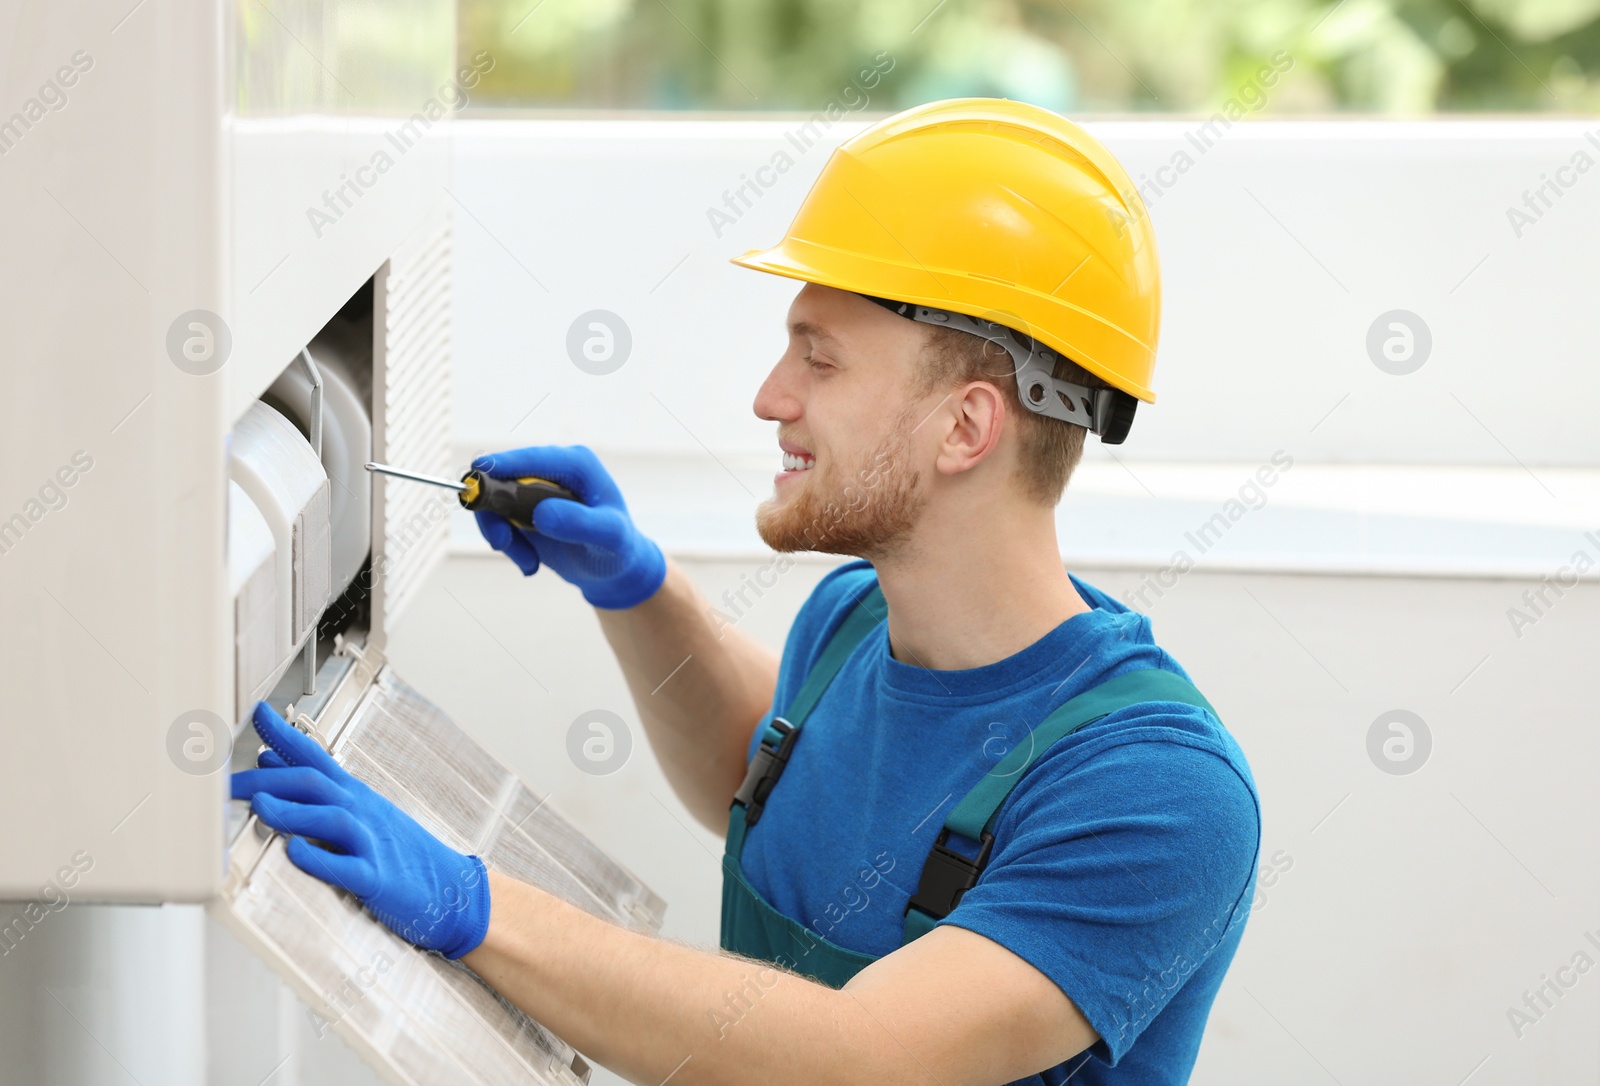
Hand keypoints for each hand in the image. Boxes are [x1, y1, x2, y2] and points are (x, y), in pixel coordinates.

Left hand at [230, 702, 490, 958]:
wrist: (452, 888)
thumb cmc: (400, 853)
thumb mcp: (359, 812)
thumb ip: (314, 792)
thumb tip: (270, 765)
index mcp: (355, 797)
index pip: (316, 757)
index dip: (286, 735)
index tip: (257, 714)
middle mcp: (362, 812)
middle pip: (314, 784)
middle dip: (267, 781)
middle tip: (226, 783)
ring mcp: (372, 844)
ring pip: (331, 819)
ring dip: (293, 811)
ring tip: (260, 806)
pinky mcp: (378, 880)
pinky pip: (348, 868)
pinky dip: (321, 859)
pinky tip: (296, 853)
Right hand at [470, 444, 666, 609]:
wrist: (612, 570)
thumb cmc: (618, 549)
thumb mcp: (609, 537)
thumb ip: (581, 524)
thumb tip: (542, 513)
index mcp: (577, 464)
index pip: (535, 459)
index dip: (506, 464)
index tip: (478, 472)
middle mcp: (552, 471)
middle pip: (504, 478)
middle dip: (497, 513)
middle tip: (502, 544)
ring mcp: (534, 489)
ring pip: (494, 503)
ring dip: (505, 538)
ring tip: (529, 563)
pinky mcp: (522, 509)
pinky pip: (498, 522)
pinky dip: (509, 546)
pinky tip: (531, 563)